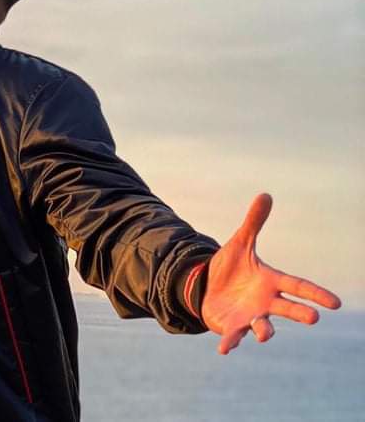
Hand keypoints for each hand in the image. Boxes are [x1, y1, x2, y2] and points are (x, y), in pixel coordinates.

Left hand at [201, 193, 341, 353]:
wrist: (208, 287)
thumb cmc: (231, 267)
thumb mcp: (240, 242)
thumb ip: (253, 222)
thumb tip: (265, 194)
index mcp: (271, 281)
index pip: (298, 285)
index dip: (316, 293)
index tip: (335, 303)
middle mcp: (265, 302)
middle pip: (287, 308)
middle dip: (300, 313)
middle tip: (313, 317)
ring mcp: (250, 316)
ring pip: (262, 326)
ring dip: (265, 330)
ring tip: (265, 334)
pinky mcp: (232, 326)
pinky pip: (233, 336)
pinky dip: (231, 342)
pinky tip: (225, 348)